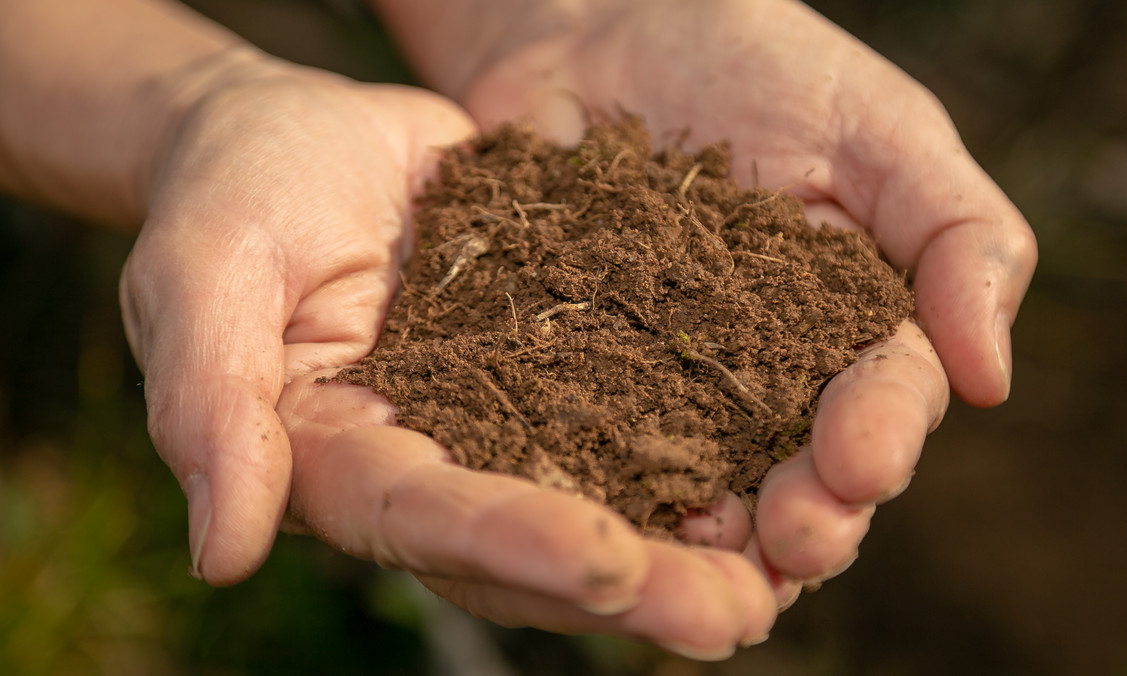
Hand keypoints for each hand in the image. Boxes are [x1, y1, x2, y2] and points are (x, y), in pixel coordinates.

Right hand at [120, 55, 773, 657]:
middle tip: (735, 611)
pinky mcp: (561, 370)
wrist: (310, 138)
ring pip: (603, 502)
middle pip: (533, 546)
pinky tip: (784, 465)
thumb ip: (209, 401)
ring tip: (791, 564)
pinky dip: (704, 449)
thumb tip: (221, 551)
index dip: (514, 542)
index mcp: (341, 461)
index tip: (607, 563)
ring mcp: (503, 424)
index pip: (426, 517)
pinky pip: (635, 420)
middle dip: (636, 585)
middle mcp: (435, 465)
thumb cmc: (238, 193)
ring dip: (693, 542)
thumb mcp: (203, 273)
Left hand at [445, 0, 1036, 600]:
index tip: (860, 465)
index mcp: (853, 330)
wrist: (598, 28)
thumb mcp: (880, 130)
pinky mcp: (576, 372)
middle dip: (805, 515)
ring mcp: (668, 382)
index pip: (884, 402)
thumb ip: (957, 238)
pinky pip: (587, 436)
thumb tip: (992, 379)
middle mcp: (766, 378)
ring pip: (700, 481)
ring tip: (703, 553)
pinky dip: (595, 479)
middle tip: (790, 541)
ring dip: (709, 529)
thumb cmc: (759, 62)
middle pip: (798, 471)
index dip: (877, 440)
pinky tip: (591, 507)